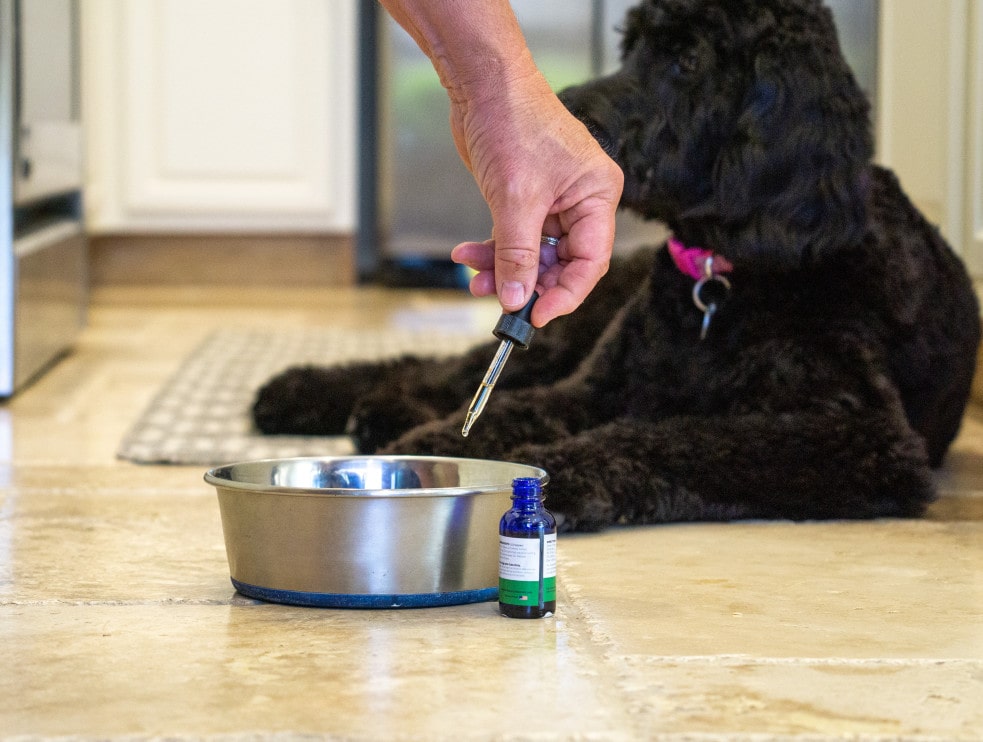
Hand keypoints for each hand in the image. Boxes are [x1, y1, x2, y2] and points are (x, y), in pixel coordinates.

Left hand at [447, 67, 622, 326]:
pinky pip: (513, 239)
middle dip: (526, 283)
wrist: (481, 84)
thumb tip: (517, 300)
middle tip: (498, 302)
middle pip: (560, 263)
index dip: (564, 294)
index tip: (536, 316)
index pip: (590, 262)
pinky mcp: (525, 200)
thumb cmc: (513, 122)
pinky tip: (467, 255)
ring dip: (502, 269)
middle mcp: (580, 202)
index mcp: (596, 197)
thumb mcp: (516, 199)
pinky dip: (491, 250)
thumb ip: (517, 254)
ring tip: (473, 277)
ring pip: (531, 255)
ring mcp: (552, 202)